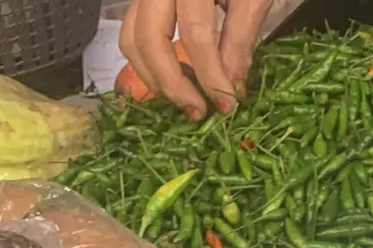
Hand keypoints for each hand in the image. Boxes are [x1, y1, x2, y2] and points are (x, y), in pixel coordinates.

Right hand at [119, 0, 276, 115]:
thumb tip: (232, 85)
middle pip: (149, 39)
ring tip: (185, 98)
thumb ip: (242, 36)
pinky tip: (174, 79)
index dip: (210, 75)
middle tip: (198, 112)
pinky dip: (147, 63)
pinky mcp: (143, 1)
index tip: (227, 106)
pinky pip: (132, 34)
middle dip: (172, 84)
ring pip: (131, 39)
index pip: (195, 34)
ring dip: (153, 78)